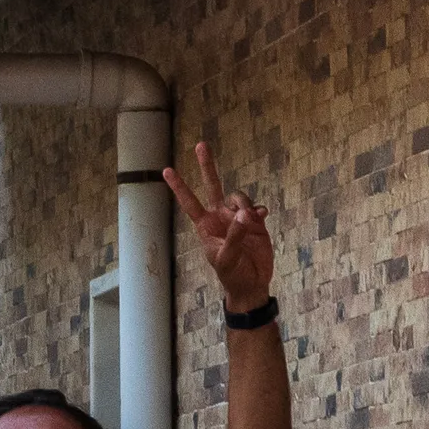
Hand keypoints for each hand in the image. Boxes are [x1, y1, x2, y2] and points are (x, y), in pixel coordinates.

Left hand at [165, 143, 273, 309]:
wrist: (252, 284)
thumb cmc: (232, 275)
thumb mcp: (227, 258)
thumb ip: (234, 235)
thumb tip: (244, 214)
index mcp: (206, 226)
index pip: (189, 203)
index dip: (179, 187)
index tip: (166, 170)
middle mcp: (219, 217)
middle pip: (213, 186)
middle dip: (207, 166)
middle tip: (200, 145)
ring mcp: (237, 218)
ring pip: (239, 197)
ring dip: (245, 205)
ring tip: (250, 222)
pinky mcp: (255, 222)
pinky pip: (256, 208)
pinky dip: (259, 211)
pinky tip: (262, 217)